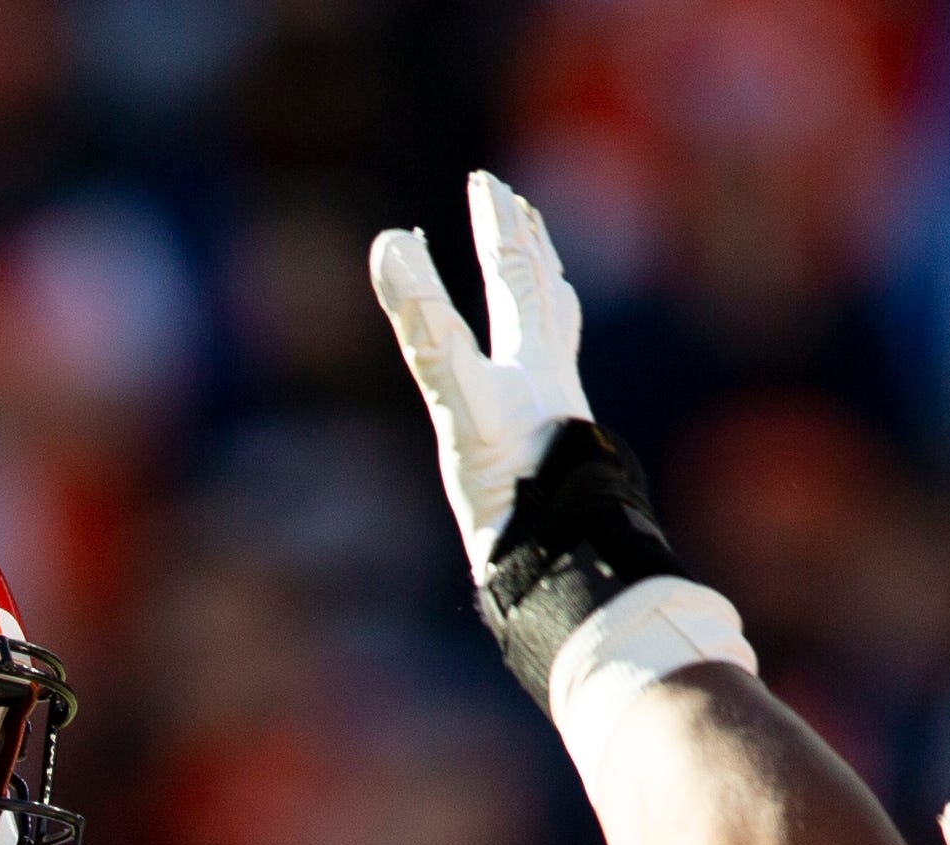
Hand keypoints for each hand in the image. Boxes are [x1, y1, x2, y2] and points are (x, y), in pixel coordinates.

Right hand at [369, 172, 593, 574]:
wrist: (556, 557)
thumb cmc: (508, 479)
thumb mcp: (456, 392)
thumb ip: (424, 321)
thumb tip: (392, 241)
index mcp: (529, 356)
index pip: (513, 272)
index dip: (497, 225)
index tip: (486, 182)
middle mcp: (550, 378)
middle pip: (542, 295)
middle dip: (524, 248)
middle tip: (517, 208)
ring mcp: (557, 416)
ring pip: (557, 341)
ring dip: (546, 301)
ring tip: (547, 280)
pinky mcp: (555, 458)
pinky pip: (555, 392)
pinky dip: (547, 369)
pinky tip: (544, 390)